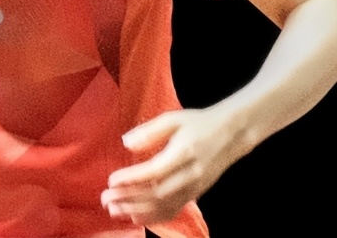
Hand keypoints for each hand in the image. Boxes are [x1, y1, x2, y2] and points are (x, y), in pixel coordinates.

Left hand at [101, 107, 239, 224]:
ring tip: (114, 210)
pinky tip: (136, 217)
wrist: (231, 135)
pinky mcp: (195, 194)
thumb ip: (149, 131)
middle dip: (129, 199)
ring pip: (164, 206)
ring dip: (137, 211)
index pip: (154, 172)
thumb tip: (125, 143)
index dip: (132, 179)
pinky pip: (173, 210)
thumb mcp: (173, 119)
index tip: (111, 181)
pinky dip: (154, 217)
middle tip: (105, 199)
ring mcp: (194, 188)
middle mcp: (190, 175)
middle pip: (157, 193)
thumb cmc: (198, 123)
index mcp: (183, 153)